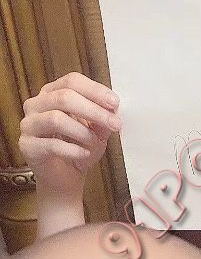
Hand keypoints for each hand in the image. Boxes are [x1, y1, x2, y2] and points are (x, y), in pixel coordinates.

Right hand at [19, 72, 120, 193]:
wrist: (65, 177)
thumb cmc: (78, 148)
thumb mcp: (97, 130)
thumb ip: (102, 118)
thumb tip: (112, 109)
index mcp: (52, 93)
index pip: (72, 81)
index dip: (95, 91)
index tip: (115, 103)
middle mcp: (36, 104)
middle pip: (64, 97)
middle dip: (94, 111)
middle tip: (114, 124)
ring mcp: (29, 124)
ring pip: (55, 118)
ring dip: (82, 132)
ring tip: (96, 143)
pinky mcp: (27, 146)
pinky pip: (51, 145)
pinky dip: (72, 150)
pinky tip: (84, 154)